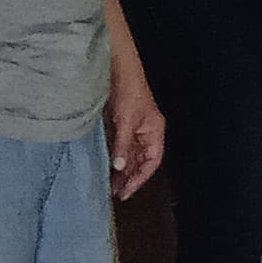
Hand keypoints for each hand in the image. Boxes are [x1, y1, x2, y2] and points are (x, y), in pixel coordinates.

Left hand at [107, 65, 167, 198]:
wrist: (119, 69)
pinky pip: (121, 147)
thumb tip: (119, 167)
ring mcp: (135, 128)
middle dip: (130, 177)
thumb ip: (123, 145)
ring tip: (109, 184)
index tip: (126, 192)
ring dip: (122, 169)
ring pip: (131, 155)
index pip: (152, 161)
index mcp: (155, 131)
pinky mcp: (122, 124)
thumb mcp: (125, 121)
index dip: (140, 178)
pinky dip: (115, 157)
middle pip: (142, 160)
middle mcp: (147, 132)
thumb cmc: (128, 91)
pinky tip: (106, 165)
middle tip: (115, 193)